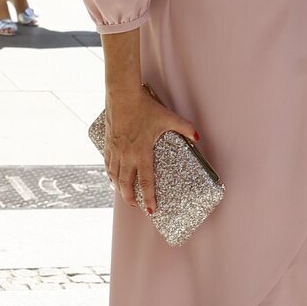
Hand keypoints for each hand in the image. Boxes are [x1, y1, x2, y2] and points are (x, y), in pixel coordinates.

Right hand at [103, 85, 198, 214]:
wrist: (122, 95)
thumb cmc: (145, 107)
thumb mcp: (168, 117)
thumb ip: (185, 128)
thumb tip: (199, 137)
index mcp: (142, 152)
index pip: (146, 181)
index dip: (148, 197)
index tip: (150, 210)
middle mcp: (127, 155)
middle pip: (127, 184)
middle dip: (131, 198)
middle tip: (137, 206)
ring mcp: (116, 150)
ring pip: (115, 176)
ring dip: (120, 189)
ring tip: (125, 196)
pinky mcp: (108, 143)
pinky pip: (107, 164)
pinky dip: (110, 174)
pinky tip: (111, 179)